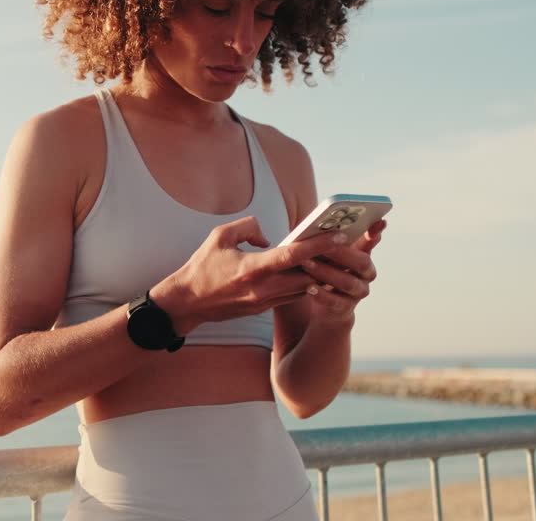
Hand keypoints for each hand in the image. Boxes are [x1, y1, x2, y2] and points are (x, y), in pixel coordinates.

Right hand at [152, 216, 355, 333]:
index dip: (318, 244)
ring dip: (319, 274)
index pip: (293, 256)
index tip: (338, 235)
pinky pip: (292, 295)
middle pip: (306, 274)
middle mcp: (263, 288)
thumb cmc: (202, 267)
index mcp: (253, 268)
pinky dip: (305, 284)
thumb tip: (268, 236)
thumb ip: (248, 227)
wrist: (188, 303)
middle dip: (327, 261)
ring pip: (303, 288)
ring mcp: (265, 301)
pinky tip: (314, 272)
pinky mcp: (264, 309)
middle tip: (347, 245)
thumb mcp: (219, 236)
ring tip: (336, 258)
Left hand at [299, 220, 386, 328]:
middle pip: (362, 262)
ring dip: (326, 272)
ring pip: (348, 282)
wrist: (327, 306)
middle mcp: (366, 274)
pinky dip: (322, 294)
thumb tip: (321, 222)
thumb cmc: (327, 271)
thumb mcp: (329, 254)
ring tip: (307, 263)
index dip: (375, 232)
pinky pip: (335, 302)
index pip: (372, 241)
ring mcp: (358, 292)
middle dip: (342, 253)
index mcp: (363, 255)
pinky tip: (309, 287)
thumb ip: (330, 240)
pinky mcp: (345, 309)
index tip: (378, 220)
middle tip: (323, 245)